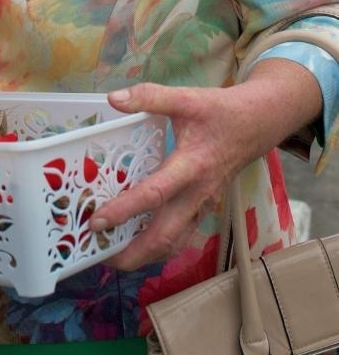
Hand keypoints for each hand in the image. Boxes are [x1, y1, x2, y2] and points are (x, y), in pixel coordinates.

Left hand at [90, 62, 321, 269]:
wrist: (257, 124)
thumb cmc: (220, 111)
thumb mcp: (186, 97)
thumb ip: (150, 97)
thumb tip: (114, 99)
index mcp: (191, 166)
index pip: (154, 194)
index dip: (125, 210)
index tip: (98, 221)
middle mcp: (197, 194)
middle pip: (165, 236)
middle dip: (133, 253)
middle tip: (100, 256)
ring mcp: (202, 205)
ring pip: (175, 242)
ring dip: (145, 255)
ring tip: (114, 257)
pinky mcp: (204, 208)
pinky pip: (182, 235)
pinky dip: (159, 245)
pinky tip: (138, 242)